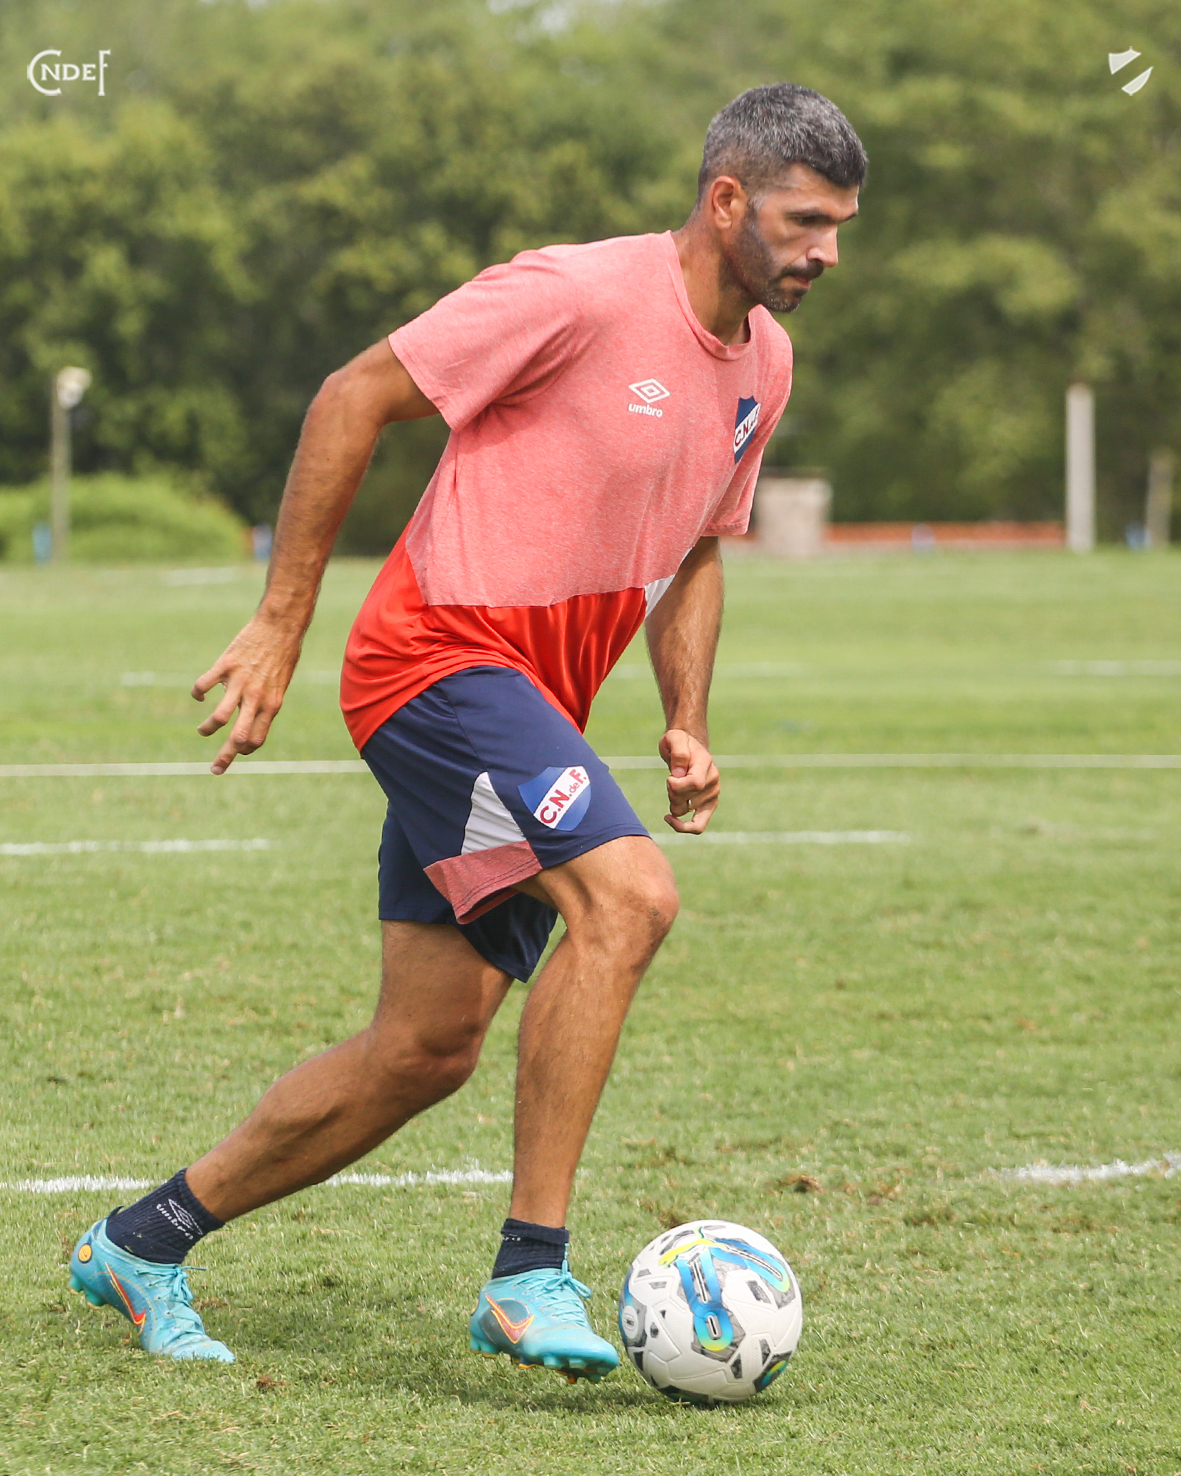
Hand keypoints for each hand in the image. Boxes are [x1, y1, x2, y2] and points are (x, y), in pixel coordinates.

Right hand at [191, 614, 302, 773]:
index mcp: (272, 704)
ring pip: (219, 718)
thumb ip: (265, 703)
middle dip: (225, 757)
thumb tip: (251, 721)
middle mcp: (256, 698)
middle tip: (215, 770)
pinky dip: (198, 693)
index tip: (237, 751)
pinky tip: (199, 695)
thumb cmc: (283, 655)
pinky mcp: (225, 665)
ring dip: (207, 729)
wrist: (280, 626)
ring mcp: (240, 682)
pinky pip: (204, 685)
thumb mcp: (280, 684)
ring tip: (202, 732)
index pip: (257, 739)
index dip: (246, 749)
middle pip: (238, 737)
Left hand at [659, 728, 719, 833]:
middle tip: (670, 778)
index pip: (696, 783)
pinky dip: (682, 826)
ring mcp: (712, 795)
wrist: (689, 747)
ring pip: (684, 811)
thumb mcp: (674, 738)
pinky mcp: (708, 806)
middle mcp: (712, 781)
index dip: (677, 785)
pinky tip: (668, 818)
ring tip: (674, 786)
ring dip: (673, 802)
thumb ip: (678, 753)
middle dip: (670, 792)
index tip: (669, 778)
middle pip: (685, 799)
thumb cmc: (679, 742)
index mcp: (705, 764)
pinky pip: (698, 826)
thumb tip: (678, 775)